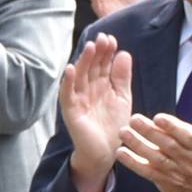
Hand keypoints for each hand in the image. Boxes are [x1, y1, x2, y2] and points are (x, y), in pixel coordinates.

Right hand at [61, 34, 134, 191]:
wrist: (105, 153)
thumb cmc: (113, 126)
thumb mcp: (122, 98)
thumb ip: (122, 77)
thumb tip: (123, 53)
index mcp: (100, 85)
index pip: (102, 64)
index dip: (106, 52)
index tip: (112, 39)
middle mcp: (87, 89)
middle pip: (91, 67)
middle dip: (97, 53)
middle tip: (103, 39)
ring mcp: (78, 99)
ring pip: (79, 76)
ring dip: (83, 61)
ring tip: (90, 47)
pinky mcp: (71, 111)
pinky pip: (67, 94)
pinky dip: (68, 82)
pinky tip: (70, 69)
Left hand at [118, 89, 191, 191]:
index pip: (186, 135)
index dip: (172, 126)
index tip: (158, 117)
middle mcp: (187, 158)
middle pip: (167, 145)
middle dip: (149, 132)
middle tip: (133, 119)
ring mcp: (174, 170)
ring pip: (155, 158)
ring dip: (137, 145)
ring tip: (123, 132)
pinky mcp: (162, 180)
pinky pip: (146, 171)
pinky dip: (133, 163)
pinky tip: (121, 153)